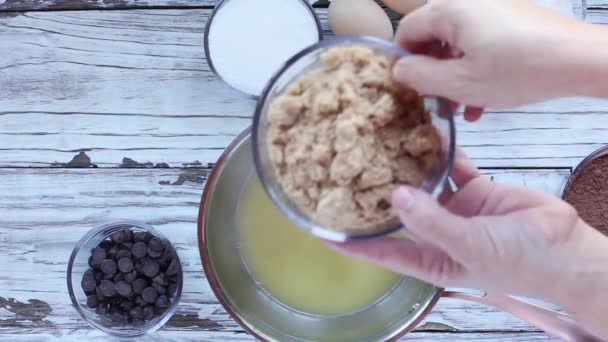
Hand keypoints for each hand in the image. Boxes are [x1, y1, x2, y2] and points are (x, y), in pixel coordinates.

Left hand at [329, 149, 607, 336]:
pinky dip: (437, 153)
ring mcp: (454, 209)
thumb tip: (396, 196)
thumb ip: (432, 222)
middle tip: (343, 174)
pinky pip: (450, 167)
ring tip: (375, 145)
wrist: (567, 249)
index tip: (322, 230)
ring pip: (421, 184)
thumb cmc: (521, 264)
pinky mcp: (474, 188)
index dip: (351, 243)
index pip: (381, 252)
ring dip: (403, 167)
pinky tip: (418, 133)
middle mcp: (435, 232)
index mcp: (430, 258)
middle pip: (395, 214)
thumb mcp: (470, 248)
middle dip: (371, 197)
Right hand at [392, 0, 591, 113]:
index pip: (406, 31)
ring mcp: (490, 9)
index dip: (402, 62)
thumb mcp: (460, 83)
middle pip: (431, 37)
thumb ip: (421, 77)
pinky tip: (482, 100)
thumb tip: (399, 71)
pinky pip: (478, 43)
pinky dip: (473, 68)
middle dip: (430, 72)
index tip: (407, 89)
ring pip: (456, 44)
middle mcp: (467, 2)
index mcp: (449, 10)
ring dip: (452, 77)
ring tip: (461, 108)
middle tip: (436, 102)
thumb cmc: (519, 70)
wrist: (579, 59)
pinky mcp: (509, 20)